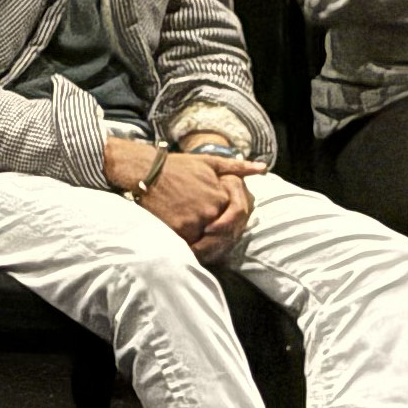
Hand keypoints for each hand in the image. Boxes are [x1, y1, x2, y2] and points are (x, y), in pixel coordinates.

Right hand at [133, 146, 260, 256]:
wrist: (145, 171)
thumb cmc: (176, 166)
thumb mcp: (209, 162)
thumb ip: (237, 167)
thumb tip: (262, 168)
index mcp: (221, 196)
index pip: (231, 218)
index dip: (223, 222)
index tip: (213, 222)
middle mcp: (211, 211)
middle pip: (218, 232)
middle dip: (213, 234)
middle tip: (202, 233)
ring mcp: (194, 222)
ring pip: (204, 240)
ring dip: (201, 242)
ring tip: (191, 235)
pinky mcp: (177, 230)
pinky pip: (188, 245)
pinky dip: (187, 245)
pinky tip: (181, 237)